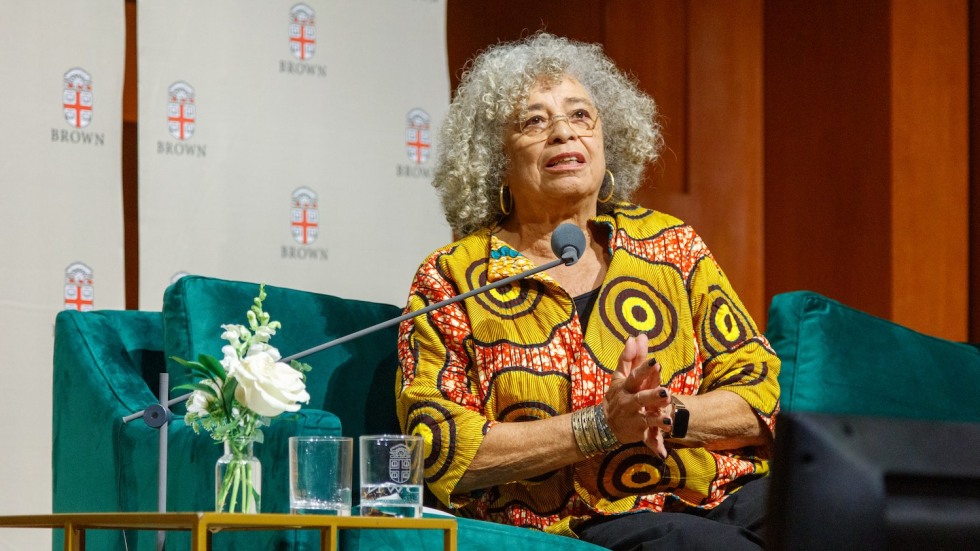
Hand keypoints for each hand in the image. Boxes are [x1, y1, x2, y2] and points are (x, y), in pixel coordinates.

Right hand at [604, 333, 671, 457]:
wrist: (604, 424)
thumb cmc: (618, 395)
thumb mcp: (621, 376)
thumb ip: (630, 357)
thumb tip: (636, 336)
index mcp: (626, 387)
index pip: (634, 376)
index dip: (644, 369)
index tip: (655, 361)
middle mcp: (629, 402)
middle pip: (641, 398)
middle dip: (652, 396)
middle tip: (666, 393)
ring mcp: (634, 418)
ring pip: (647, 419)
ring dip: (657, 419)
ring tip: (668, 419)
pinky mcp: (639, 432)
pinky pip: (649, 437)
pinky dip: (656, 443)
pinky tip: (665, 446)